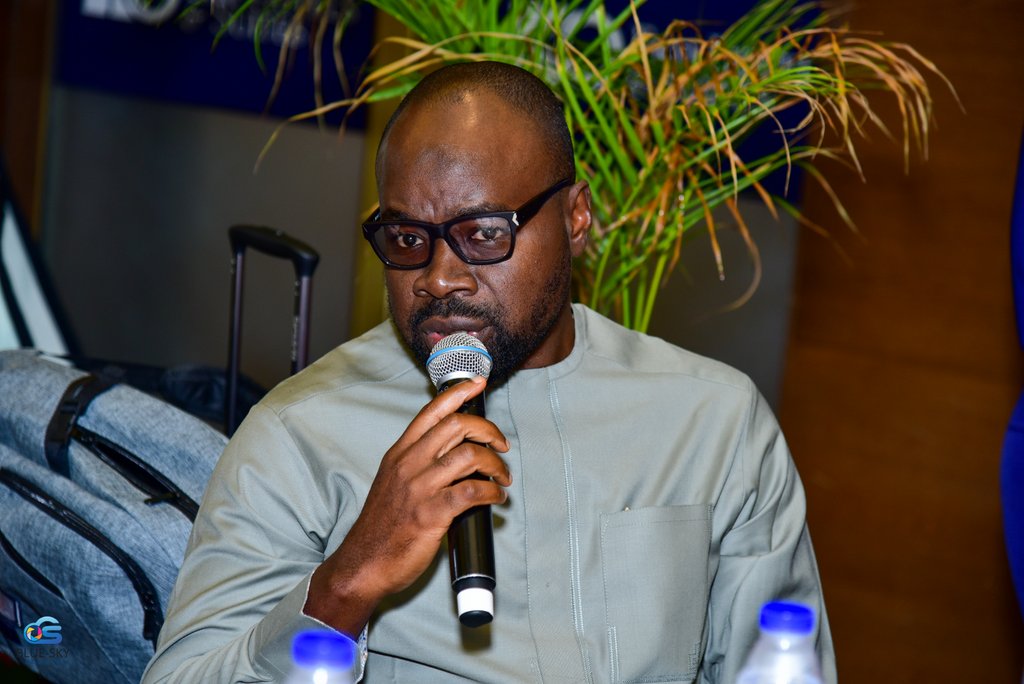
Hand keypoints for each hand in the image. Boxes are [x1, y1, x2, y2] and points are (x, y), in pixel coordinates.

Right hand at [305, 376, 510, 635]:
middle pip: (457, 425)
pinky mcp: (431, 514)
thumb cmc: (383, 526)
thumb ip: (419, 463)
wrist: (363, 564)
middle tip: (501, 446)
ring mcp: (420, 488)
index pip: (432, 411)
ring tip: (502, 478)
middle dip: (489, 431)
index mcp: (400, 453)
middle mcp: (409, 464)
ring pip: (470, 455)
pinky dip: (492, 492)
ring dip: (496, 465)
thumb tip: (459, 450)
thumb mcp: (393, 482)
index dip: (459, 392)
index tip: (478, 383)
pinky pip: (472, 492)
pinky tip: (496, 499)